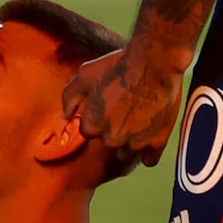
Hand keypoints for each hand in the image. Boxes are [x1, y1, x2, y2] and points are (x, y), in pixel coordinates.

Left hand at [62, 46, 183, 167]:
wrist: (154, 62)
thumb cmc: (118, 66)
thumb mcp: (84, 75)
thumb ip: (70, 97)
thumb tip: (65, 116)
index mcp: (93, 124)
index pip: (90, 132)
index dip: (98, 119)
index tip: (108, 108)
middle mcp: (112, 138)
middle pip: (110, 142)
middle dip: (115, 131)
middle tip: (126, 111)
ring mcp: (136, 142)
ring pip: (128, 153)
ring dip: (131, 142)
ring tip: (140, 122)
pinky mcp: (157, 141)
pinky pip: (150, 160)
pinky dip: (149, 152)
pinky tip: (150, 140)